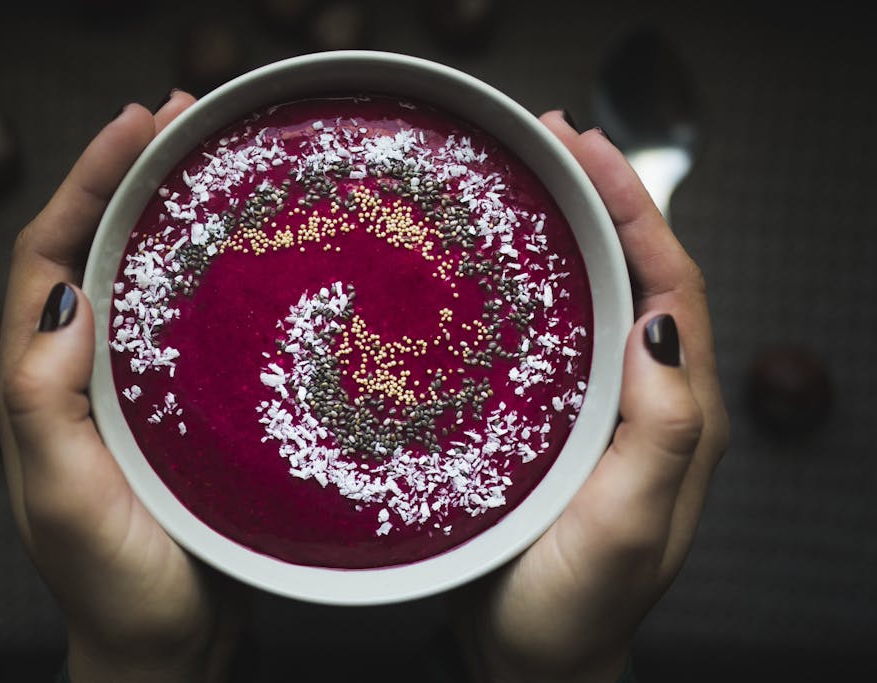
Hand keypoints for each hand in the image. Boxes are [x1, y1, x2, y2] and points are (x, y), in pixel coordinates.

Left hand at [0, 92, 243, 682]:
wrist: (166, 644)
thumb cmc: (115, 585)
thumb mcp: (64, 500)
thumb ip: (42, 401)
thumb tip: (63, 296)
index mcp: (40, 382)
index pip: (49, 254)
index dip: (88, 181)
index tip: (140, 124)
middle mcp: (80, 370)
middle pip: (94, 246)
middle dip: (130, 174)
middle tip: (186, 114)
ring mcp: (130, 386)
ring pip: (141, 277)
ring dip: (169, 211)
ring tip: (215, 157)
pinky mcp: (178, 406)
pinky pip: (185, 322)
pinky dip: (207, 273)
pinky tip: (248, 252)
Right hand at [452, 112, 729, 682]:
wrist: (532, 665)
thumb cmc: (573, 611)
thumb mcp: (625, 530)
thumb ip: (660, 433)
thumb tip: (661, 323)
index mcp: (678, 418)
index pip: (673, 284)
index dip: (636, 209)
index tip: (585, 149)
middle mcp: (648, 404)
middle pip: (641, 276)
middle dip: (605, 199)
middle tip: (551, 140)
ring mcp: (604, 412)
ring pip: (601, 300)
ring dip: (573, 234)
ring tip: (528, 180)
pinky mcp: (561, 426)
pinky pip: (561, 339)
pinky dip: (541, 287)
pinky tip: (504, 270)